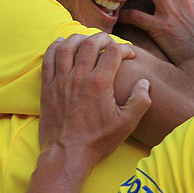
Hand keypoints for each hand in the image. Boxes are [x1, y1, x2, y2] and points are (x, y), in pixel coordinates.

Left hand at [39, 33, 151, 165]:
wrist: (67, 154)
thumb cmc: (98, 140)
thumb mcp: (127, 124)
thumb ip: (140, 101)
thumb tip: (144, 83)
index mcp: (100, 82)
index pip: (113, 52)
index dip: (124, 48)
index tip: (129, 54)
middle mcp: (79, 76)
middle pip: (90, 44)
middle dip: (102, 38)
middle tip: (109, 42)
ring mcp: (61, 81)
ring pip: (67, 47)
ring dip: (78, 38)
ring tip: (86, 38)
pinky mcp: (48, 88)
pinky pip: (48, 60)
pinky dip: (54, 48)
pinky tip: (60, 43)